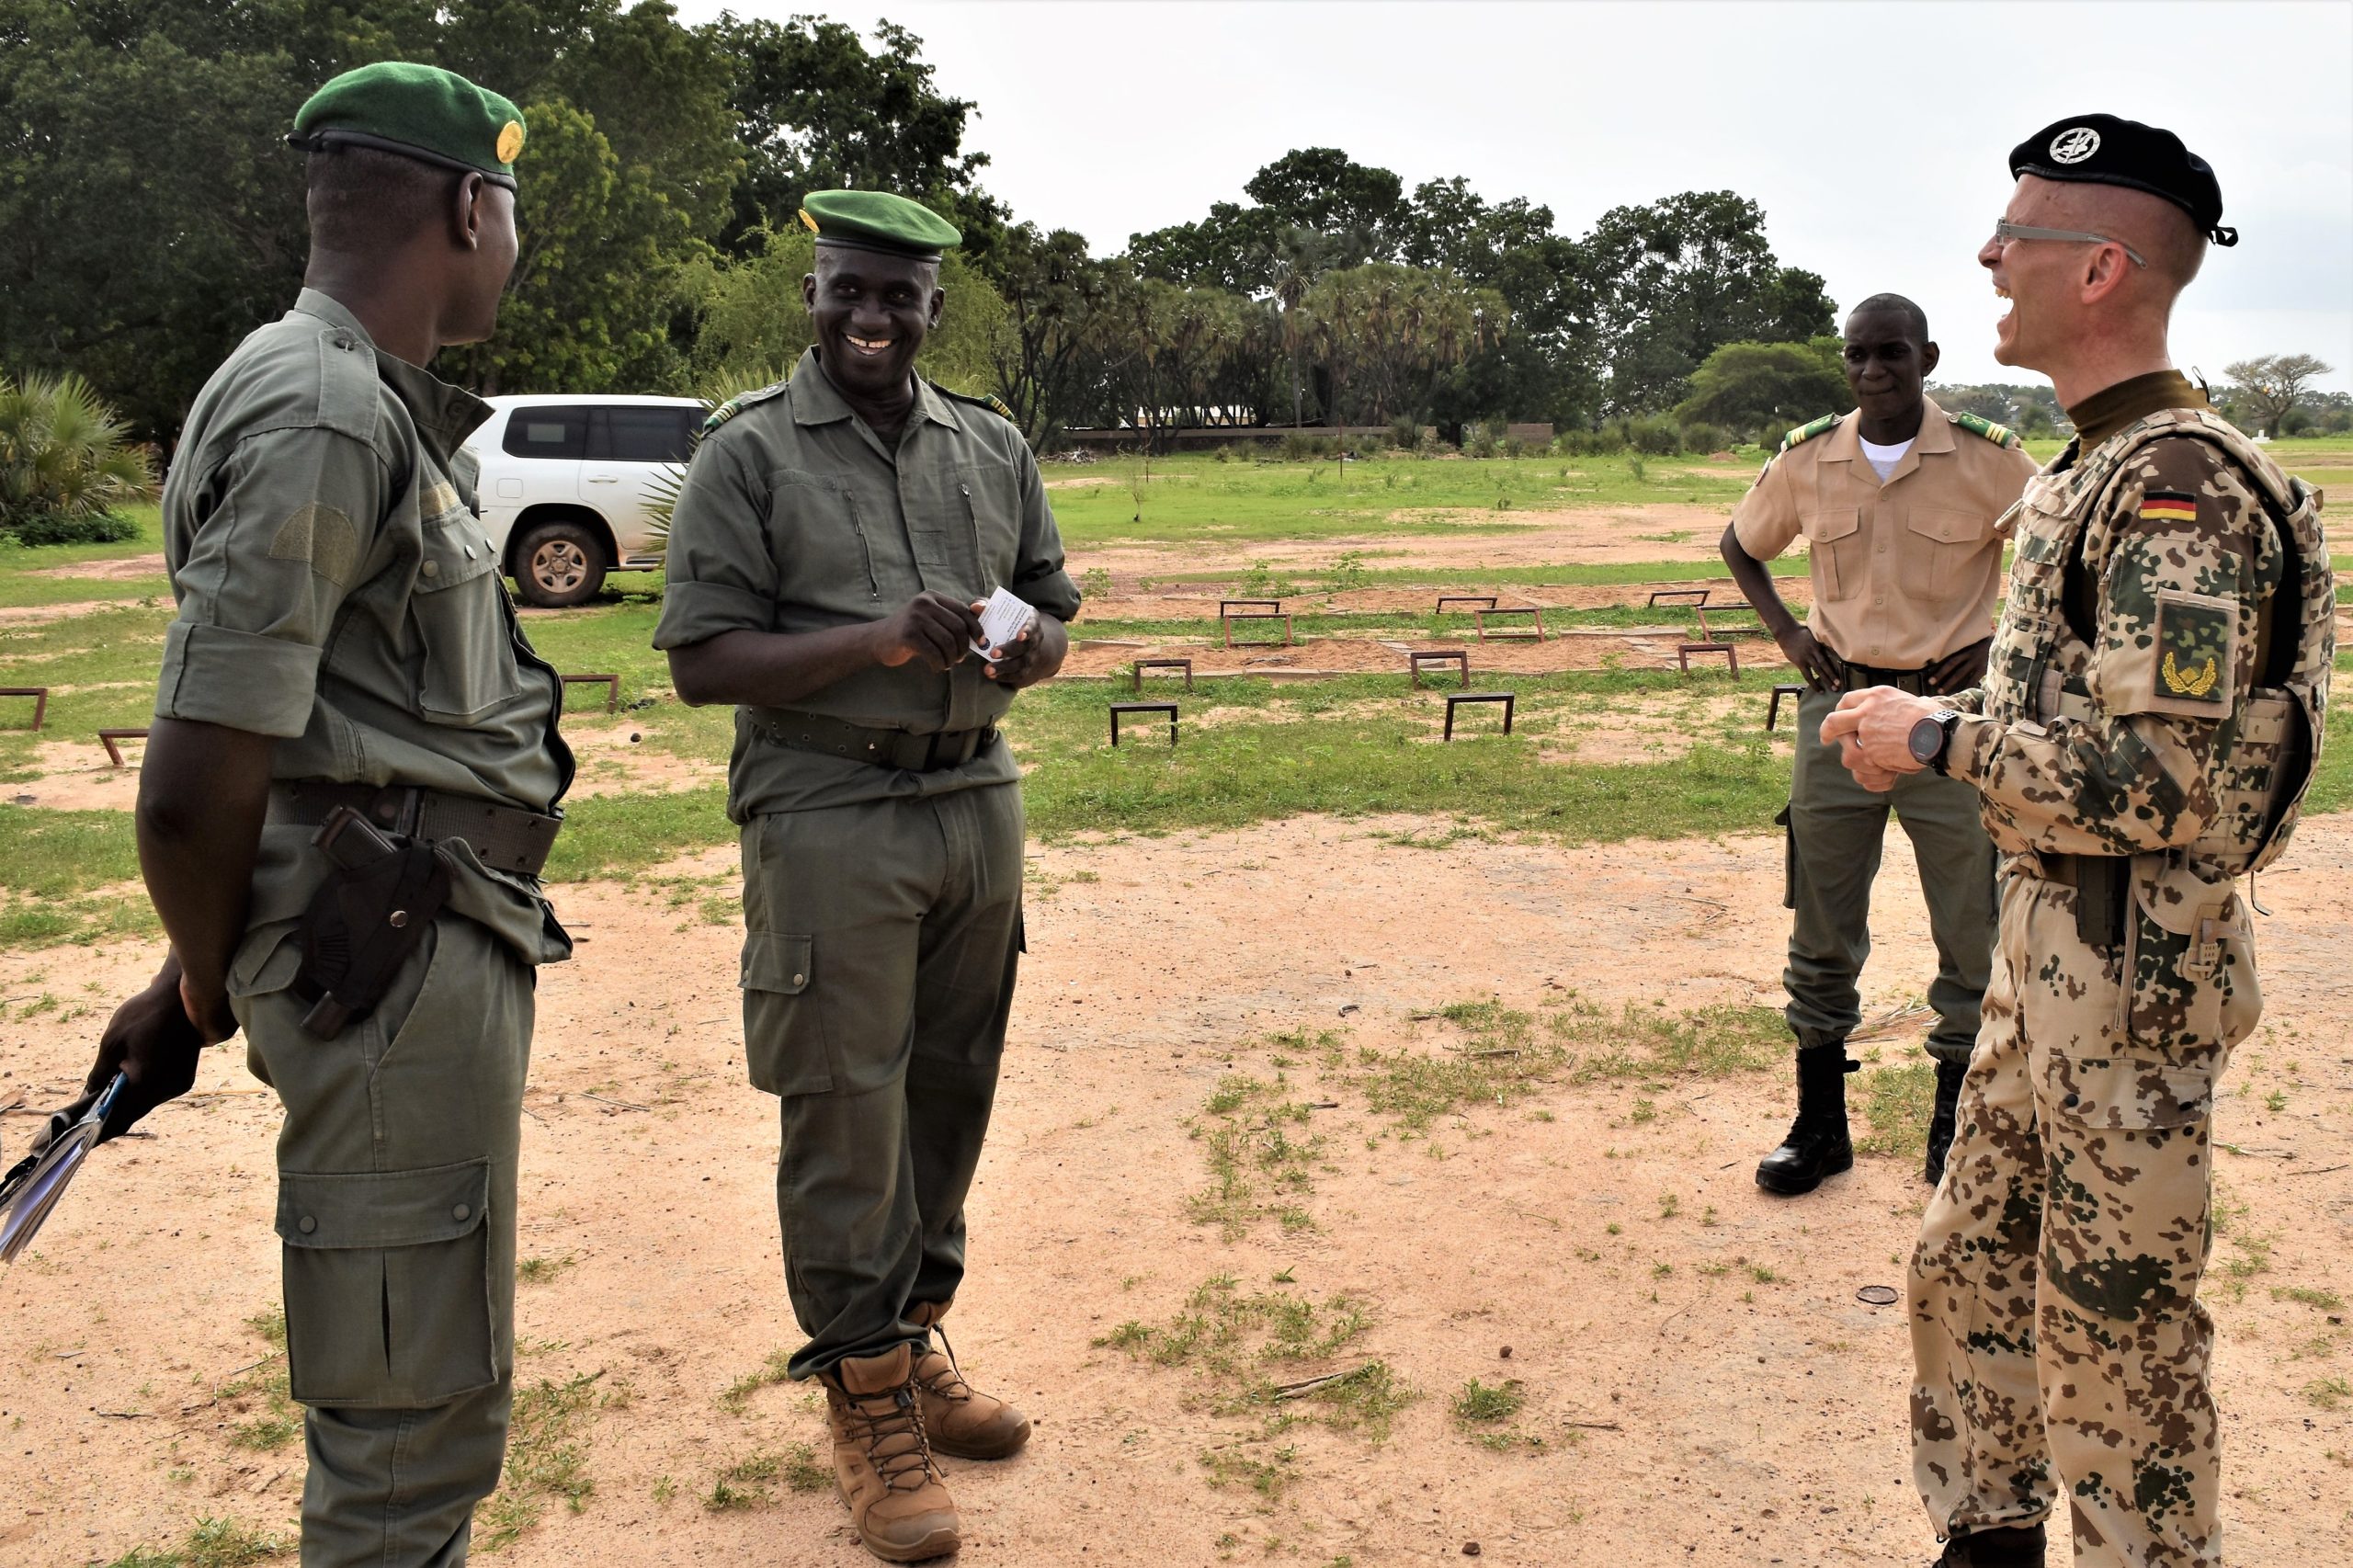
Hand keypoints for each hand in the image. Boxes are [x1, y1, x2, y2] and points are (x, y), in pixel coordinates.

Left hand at [40, 962, 208, 1148]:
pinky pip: (157, 1092)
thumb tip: (89, 1096)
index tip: (79, 1139)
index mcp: (147, 1084)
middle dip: (109, 1115)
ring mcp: (178, 1085)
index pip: (119, 1120)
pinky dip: (140, 1091)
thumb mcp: (112, 1042)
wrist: (184, 997)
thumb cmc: (145, 1015)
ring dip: (125, 1101)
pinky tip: (128, 1081)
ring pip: (146, 1102)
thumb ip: (100, 1074)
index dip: (98, 1132)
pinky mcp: (183, 1077)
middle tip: (85, 1116)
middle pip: (133, 1113)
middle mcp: (166, 1090)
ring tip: (103, 1096)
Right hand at [868, 593, 983, 671]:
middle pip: (957, 627)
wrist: (878, 640)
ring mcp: (915, 617)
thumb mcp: (931, 622)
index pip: (962, 610)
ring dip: (951, 658)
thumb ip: (951, 622)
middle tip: (960, 659)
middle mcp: (924, 603)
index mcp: (932, 597)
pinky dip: (939, 663)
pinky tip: (937, 667)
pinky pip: (934, 652)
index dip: (976, 627)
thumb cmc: (911, 634)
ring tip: (947, 664)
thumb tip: (981, 634)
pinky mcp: (908, 634)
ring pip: (947, 641)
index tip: (981, 642)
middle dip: (963, 647)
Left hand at [978, 607, 1066, 688]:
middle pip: (1025, 646)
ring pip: (1021, 664)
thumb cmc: (1004, 619)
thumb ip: (986, 606)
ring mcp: (1031, 655)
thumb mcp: (998, 609)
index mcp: (1031, 621)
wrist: (1021, 637)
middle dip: (1009, 650)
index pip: (1033, 625)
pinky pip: (1019, 675)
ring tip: (987, 670)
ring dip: (1004, 667)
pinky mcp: (1026, 668)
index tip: (1019, 636)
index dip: (1028, 631)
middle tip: (993, 653)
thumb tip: (975, 607)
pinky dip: (1005, 677)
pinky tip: (992, 676)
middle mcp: (1034, 639)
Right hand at [1773, 624, 1844, 691]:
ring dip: (1826, 680)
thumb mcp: (1813, 634)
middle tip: (1840, 685)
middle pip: (1824, 665)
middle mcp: (1813, 652)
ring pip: (1818, 671)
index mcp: (1818, 645)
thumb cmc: (1801, 632)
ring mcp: (1806, 658)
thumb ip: (1821, 642)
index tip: (1843, 670)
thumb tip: (1831, 646)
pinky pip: (1807, 675)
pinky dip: (1813, 683)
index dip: (1836, 664)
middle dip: (1832, 675)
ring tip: (1833, 689)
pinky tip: (1819, 690)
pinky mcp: (1799, 662)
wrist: (1786, 632)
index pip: (1829, 656)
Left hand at [1818, 686, 1939, 790]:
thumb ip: (1893, 706)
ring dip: (1855, 760)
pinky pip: (1861, 771)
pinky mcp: (1872, 754)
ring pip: (1846, 752)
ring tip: (1868, 763)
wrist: (1939, 732)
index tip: (1838, 719)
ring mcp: (1867, 735)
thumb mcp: (1910, 700)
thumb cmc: (1933, 717)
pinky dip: (1870, 779)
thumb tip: (1894, 707)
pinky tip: (1878, 777)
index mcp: (1876, 696)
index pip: (1847, 701)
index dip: (1839, 711)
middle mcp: (1866, 713)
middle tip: (1826, 739)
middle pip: (1833, 722)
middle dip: (1827, 732)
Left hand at [1926, 637, 1992, 695]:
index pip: (1951, 658)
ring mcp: (1978, 662)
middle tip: (1931, 682)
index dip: (1940, 665)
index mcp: (1967, 649)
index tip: (1930, 671)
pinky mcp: (1985, 669)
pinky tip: (1960, 692)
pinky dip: (1967, 686)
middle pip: (1952, 665)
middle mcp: (1971, 655)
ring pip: (1961, 674)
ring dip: (1950, 683)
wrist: (2006, 643)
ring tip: (1941, 690)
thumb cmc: (1989, 645)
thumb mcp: (1977, 645)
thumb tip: (1956, 658)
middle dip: (1941, 674)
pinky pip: (1974, 680)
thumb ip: (1968, 652)